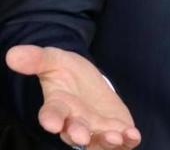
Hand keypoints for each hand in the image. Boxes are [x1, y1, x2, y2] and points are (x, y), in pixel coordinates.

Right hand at [6, 45, 140, 148]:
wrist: (89, 81)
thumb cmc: (68, 73)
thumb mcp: (55, 60)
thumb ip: (37, 59)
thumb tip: (12, 54)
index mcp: (58, 106)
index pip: (51, 114)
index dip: (51, 119)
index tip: (52, 122)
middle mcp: (75, 122)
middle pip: (74, 132)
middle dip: (78, 133)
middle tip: (82, 135)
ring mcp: (96, 129)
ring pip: (98, 141)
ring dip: (106, 141)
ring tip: (115, 137)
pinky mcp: (115, 129)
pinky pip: (121, 140)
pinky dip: (127, 140)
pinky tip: (133, 135)